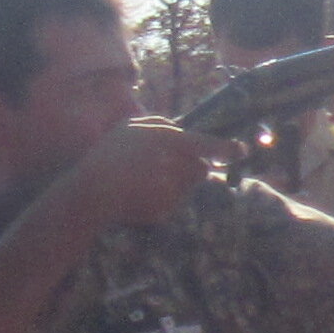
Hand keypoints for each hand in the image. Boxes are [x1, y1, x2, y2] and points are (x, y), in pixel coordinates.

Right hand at [64, 116, 213, 235]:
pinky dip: (162, 199)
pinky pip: (172, 203)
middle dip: (192, 168)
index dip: (226, 148)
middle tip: (168, 168)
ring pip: (187, 186)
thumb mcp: (128, 127)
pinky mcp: (164, 210)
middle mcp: (173, 165)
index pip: (206, 144)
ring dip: (176, 183)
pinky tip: (140, 195)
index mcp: (166, 141)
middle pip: (200, 169)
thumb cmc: (107, 156)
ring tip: (146, 181)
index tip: (242, 150)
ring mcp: (170, 190)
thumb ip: (158, 122)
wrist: (91, 193)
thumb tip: (179, 125)